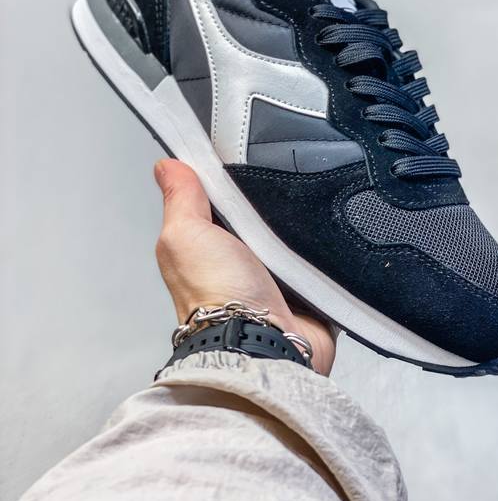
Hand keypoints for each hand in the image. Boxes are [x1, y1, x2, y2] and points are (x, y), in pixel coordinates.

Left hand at [154, 159, 336, 375]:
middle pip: (264, 215)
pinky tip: (327, 240)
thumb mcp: (186, 234)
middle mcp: (240, 263)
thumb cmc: (218, 296)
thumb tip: (167, 166)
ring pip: (296, 236)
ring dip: (303, 227)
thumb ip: (181, 199)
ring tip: (306, 216)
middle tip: (282, 191)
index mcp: (208, 247)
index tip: (247, 158)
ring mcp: (276, 279)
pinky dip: (326, 252)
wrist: (262, 343)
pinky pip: (324, 261)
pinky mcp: (308, 293)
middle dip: (275, 202)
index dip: (233, 180)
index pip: (223, 201)